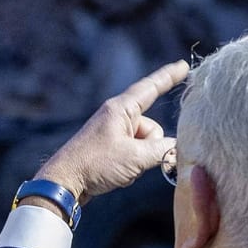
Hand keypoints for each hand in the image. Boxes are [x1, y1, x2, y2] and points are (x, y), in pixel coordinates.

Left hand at [34, 60, 188, 203]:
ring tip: (121, 169)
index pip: (151, 87)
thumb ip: (161, 151)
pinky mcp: (109, 148)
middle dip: (152, 147)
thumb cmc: (95, 164)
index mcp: (121, 109)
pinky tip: (117, 174)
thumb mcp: (135, 157)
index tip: (183, 65)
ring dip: (141, 159)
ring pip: (144, 144)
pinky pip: (134, 154)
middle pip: (152, 127)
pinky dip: (133, 165)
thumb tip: (175, 149)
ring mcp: (113, 133)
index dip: (169, 76)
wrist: (64, 182)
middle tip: (134, 160)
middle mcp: (117, 116)